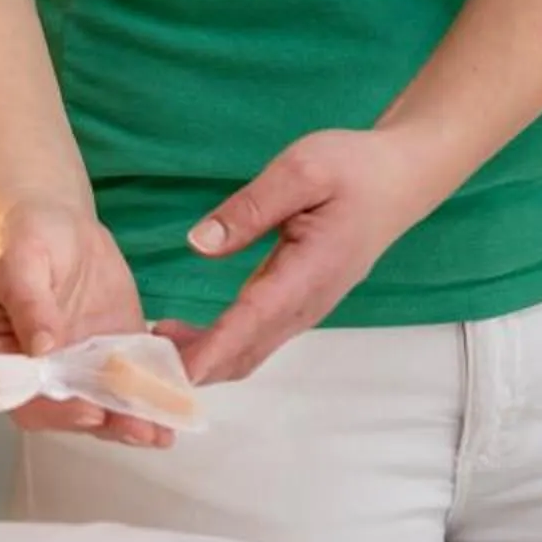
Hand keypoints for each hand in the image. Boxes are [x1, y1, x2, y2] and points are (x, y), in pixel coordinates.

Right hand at [0, 200, 177, 450]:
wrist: (53, 215)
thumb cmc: (20, 234)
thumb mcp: (17, 263)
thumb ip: (28, 305)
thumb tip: (42, 349)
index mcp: (4, 355)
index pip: (26, 400)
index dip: (57, 412)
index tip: (89, 409)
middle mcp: (43, 368)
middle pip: (71, 409)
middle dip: (108, 423)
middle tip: (141, 428)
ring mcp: (81, 360)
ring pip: (105, 400)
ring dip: (134, 417)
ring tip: (164, 426)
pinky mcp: (113, 346)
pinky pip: (132, 374)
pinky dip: (153, 388)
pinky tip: (176, 397)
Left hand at [153, 126, 442, 386]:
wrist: (401, 178)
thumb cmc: (354, 169)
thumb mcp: (300, 170)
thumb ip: (250, 209)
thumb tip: (199, 244)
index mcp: (309, 271)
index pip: (252, 320)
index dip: (212, 348)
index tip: (174, 372)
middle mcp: (308, 301)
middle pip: (247, 350)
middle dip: (197, 366)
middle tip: (139, 366)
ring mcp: (307, 307)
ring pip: (252, 350)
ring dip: (205, 360)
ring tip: (149, 353)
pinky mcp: (301, 301)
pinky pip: (258, 336)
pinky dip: (221, 347)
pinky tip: (187, 337)